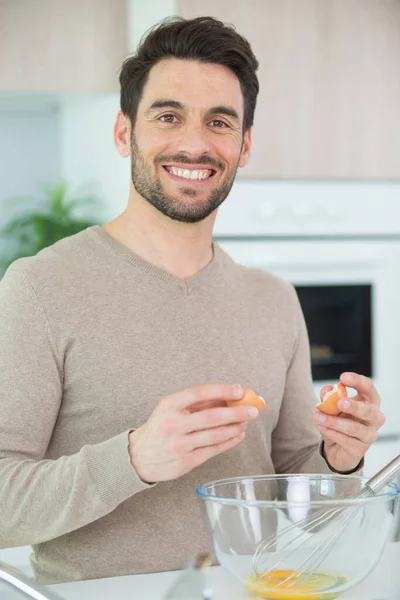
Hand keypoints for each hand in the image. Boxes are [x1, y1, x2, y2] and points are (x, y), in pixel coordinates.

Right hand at [128, 384, 258, 482]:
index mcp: (168, 405)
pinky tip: (238, 435)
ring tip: (245, 422)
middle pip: (212, 417)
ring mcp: (179, 445)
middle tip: (253, 409)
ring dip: (235, 427)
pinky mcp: (186, 462)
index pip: (199, 393)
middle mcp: (173, 424)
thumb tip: (228, 396)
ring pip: (216, 435)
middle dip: (236, 412)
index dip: (222, 391)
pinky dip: (229, 442)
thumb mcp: (171, 409)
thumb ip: (197, 403)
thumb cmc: (160, 428)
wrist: (138, 457)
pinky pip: (214, 450)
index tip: (239, 390)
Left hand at [313, 372, 384, 472]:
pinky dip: (332, 433)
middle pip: (369, 410)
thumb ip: (329, 397)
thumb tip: (327, 390)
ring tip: (319, 417)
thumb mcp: (332, 407)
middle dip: (354, 406)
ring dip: (334, 422)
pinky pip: (346, 440)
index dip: (357, 381)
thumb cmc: (341, 422)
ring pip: (354, 428)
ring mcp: (369, 435)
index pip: (368, 389)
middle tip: (339, 402)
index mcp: (369, 402)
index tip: (343, 377)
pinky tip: (323, 428)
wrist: (337, 448)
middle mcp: (374, 418)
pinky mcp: (361, 449)